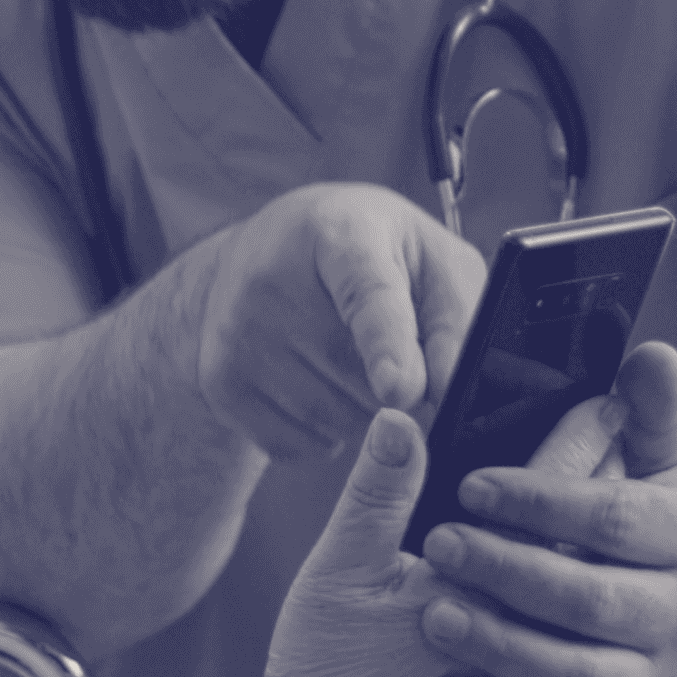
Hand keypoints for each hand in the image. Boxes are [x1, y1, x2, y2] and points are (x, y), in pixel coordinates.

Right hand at [171, 182, 479, 459]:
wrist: (262, 254)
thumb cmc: (371, 254)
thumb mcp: (429, 258)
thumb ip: (457, 318)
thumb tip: (452, 388)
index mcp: (340, 232)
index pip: (366, 295)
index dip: (387, 345)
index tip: (401, 389)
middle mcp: (273, 278)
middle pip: (361, 377)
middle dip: (400, 386)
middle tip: (390, 346)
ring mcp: (237, 331)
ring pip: (334, 418)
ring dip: (363, 409)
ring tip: (350, 357)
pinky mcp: (219, 379)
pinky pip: (298, 443)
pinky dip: (323, 431)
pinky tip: (317, 381)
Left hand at [411, 343, 676, 676]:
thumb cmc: (651, 511)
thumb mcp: (666, 453)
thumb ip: (653, 405)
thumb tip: (649, 353)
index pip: (613, 518)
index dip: (541, 501)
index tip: (469, 483)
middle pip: (591, 601)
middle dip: (510, 573)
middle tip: (435, 546)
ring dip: (500, 652)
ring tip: (431, 619)